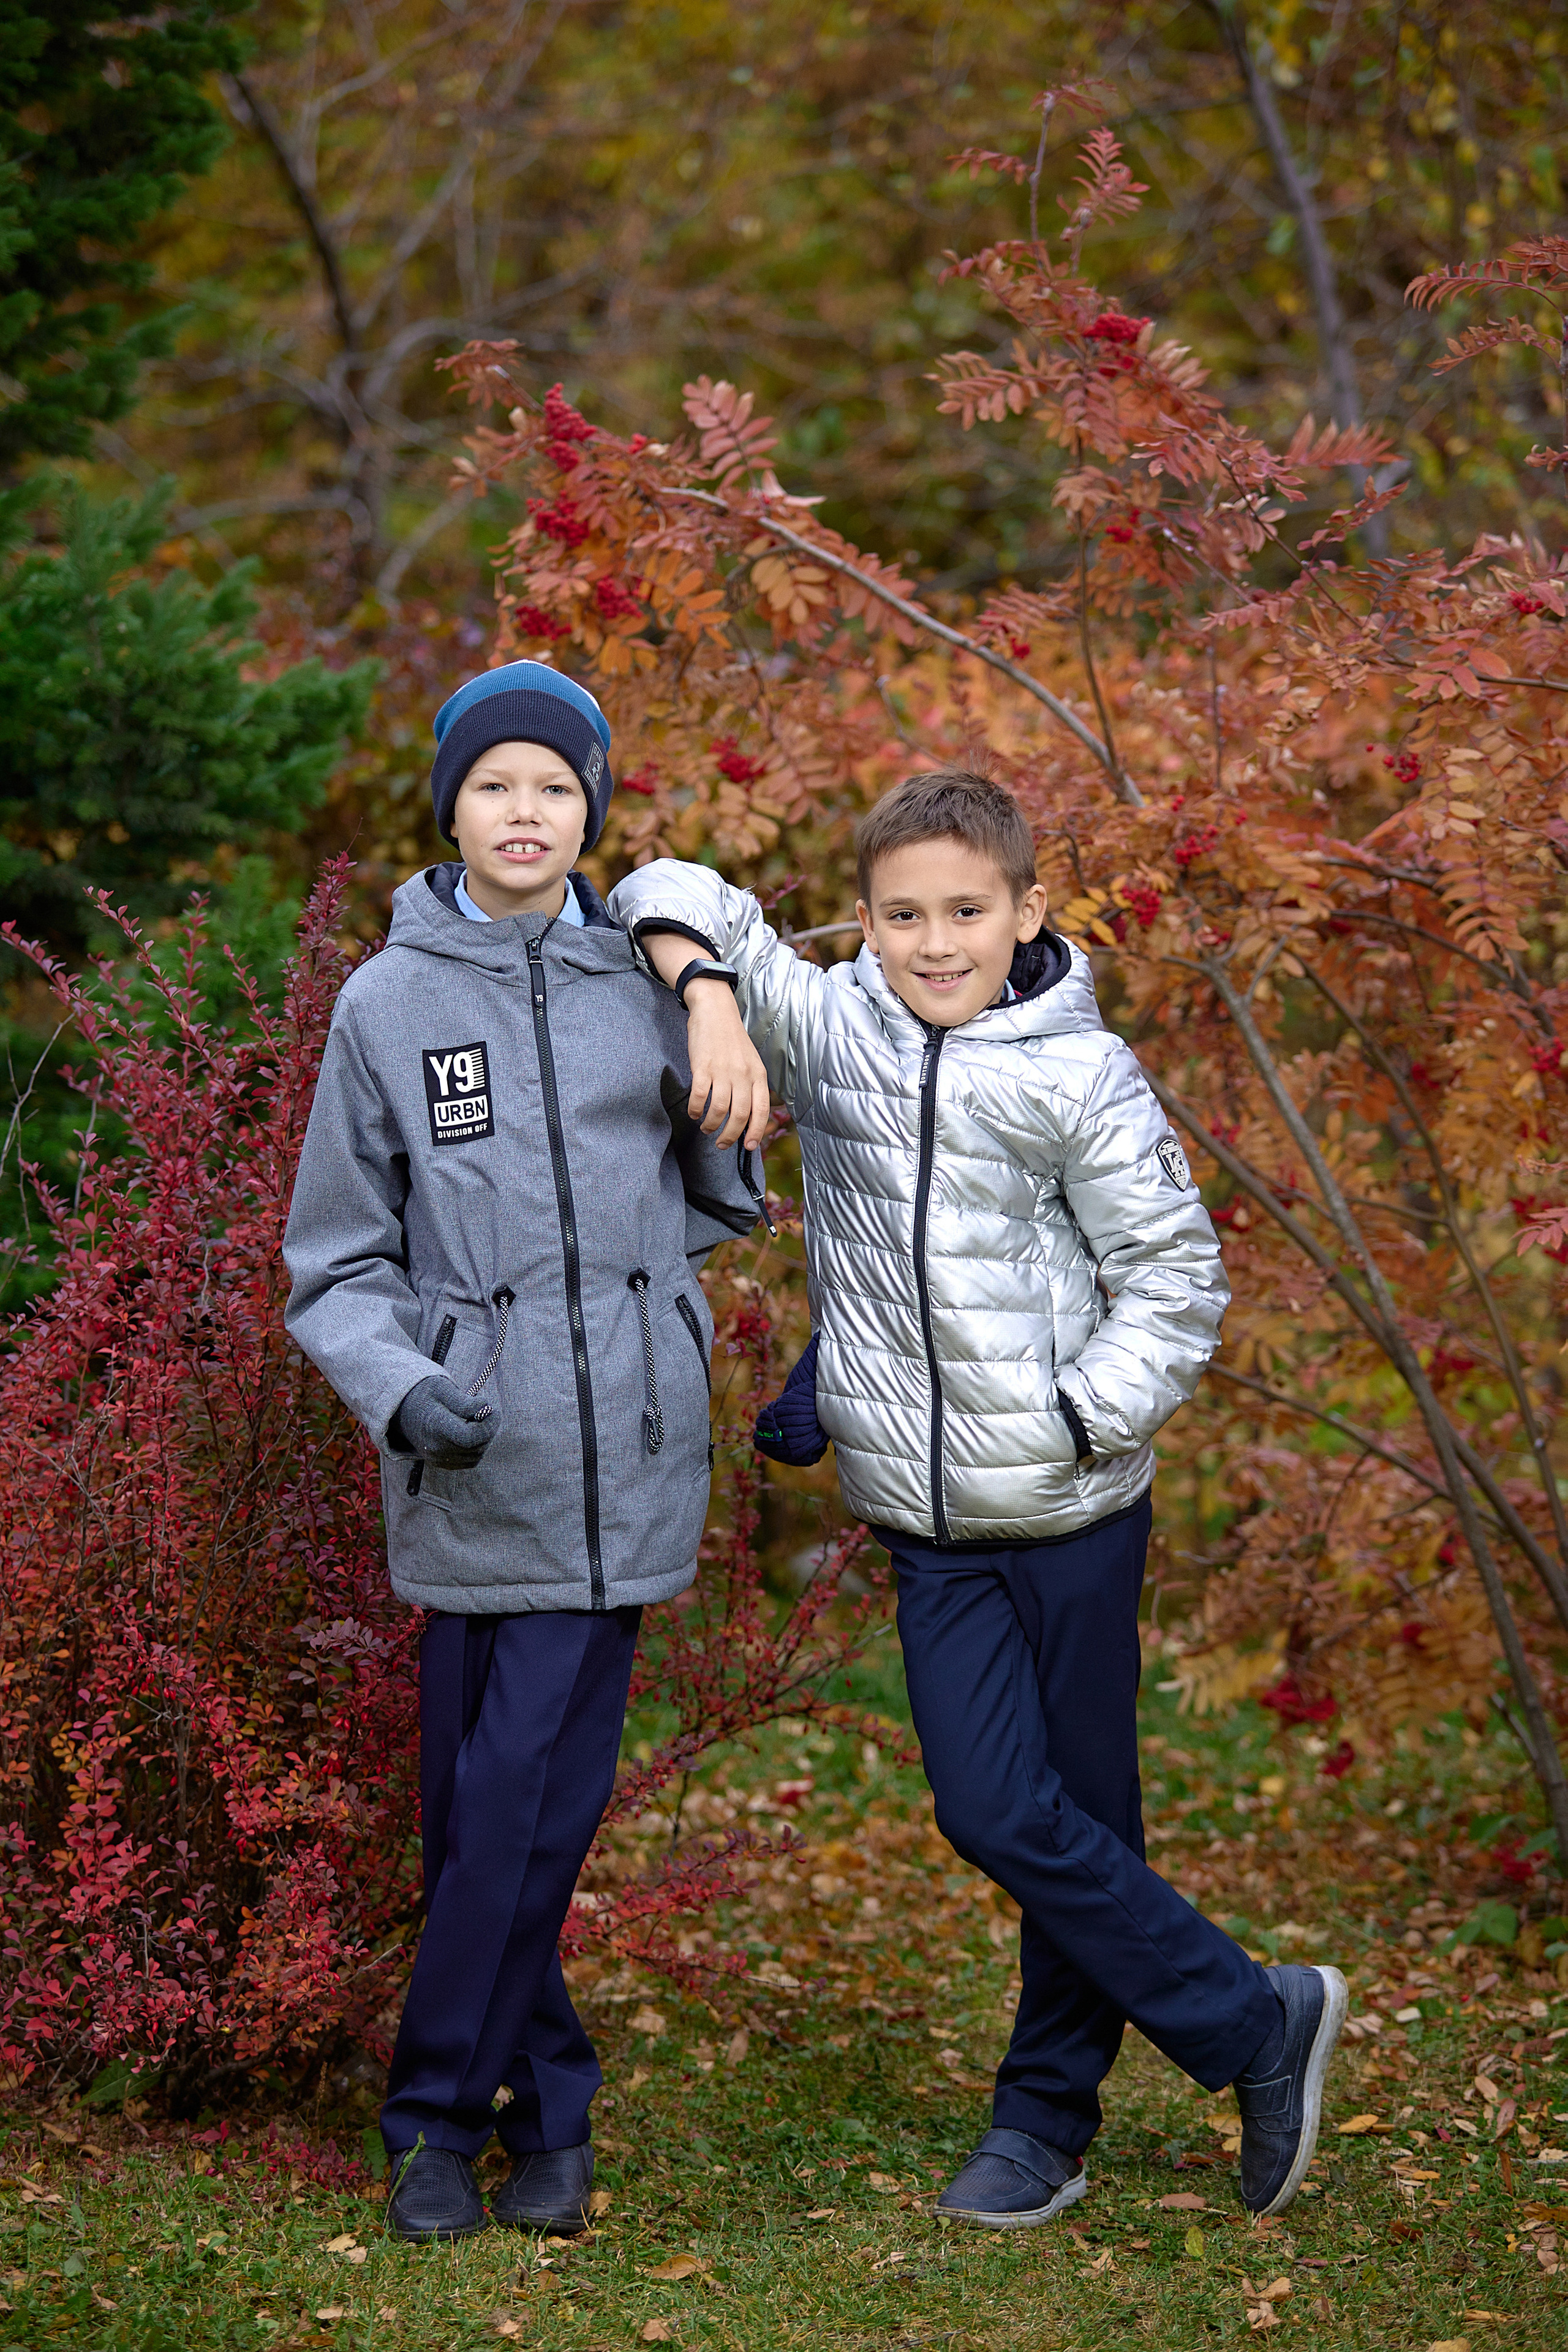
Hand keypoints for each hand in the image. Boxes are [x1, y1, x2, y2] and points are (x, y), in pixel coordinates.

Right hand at [392, 1373, 498, 1467]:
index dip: (488, 1424)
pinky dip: (477, 1447)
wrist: (403, 1410)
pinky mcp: (442, 1463)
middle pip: (476, 1446)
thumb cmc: (426, 1394)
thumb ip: (465, 1402)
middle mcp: (436, 1448)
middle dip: (489, 1428)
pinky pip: (470, 1460)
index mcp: (435, 1427)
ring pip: (477, 1454)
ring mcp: (438, 1458)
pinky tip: (471, 1431)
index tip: (492, 1409)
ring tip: (477, 1419)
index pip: (470, 1436)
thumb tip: (486, 1409)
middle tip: (488, 1411)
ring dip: (484, 1437)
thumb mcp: (442, 1388)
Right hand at [686, 985, 770, 1149]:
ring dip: (710, 1125)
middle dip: (730, 1136)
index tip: (748, 1147)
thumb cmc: (732, 1039)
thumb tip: (748, 1116)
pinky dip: (695, 1110)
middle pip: (739, 1115)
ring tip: (706, 1128)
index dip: (755, 1133)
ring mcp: (722, 1071)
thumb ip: (751, 1085)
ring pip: (719, 1110)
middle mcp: (743, 1075)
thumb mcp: (750, 1061)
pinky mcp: (702, 1067)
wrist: (715, 1010)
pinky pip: (699, 1097)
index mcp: (758, 1075)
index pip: (761, 1111)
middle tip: (721, 1144)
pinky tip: (693, 1113)